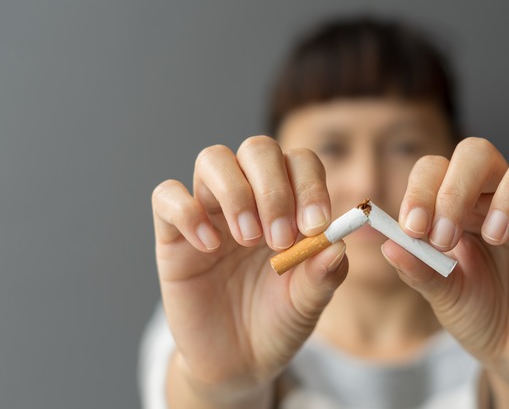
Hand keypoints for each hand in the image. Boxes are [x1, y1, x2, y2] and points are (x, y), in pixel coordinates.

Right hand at [151, 136, 347, 400]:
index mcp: (291, 205)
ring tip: (247, 239)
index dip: (310, 185)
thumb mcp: (308, 304)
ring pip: (213, 159)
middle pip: (258, 149)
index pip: (301, 163)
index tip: (316, 226)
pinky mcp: (173, 234)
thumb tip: (337, 243)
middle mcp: (251, 198)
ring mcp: (210, 211)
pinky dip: (188, 212)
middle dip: (273, 188)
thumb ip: (324, 275)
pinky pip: (167, 195)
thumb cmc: (278, 323)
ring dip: (235, 192)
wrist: (237, 362)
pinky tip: (210, 247)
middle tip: (279, 238)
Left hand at [385, 137, 508, 382]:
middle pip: (479, 152)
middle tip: (445, 238)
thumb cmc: (477, 313)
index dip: (421, 189)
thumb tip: (388, 245)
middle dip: (456, 188)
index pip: (436, 167)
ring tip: (495, 235)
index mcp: (458, 203)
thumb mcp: (443, 296)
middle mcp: (498, 194)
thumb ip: (419, 270)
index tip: (412, 229)